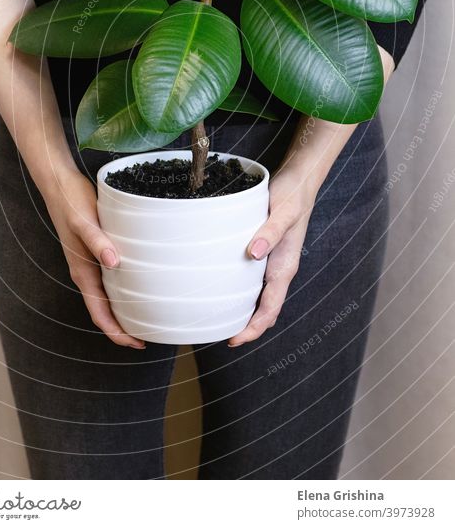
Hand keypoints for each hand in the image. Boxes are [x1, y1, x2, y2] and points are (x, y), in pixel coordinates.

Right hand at [42, 166, 145, 349]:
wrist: (59, 182)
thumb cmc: (71, 202)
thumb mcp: (84, 221)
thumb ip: (97, 241)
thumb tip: (113, 262)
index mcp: (82, 271)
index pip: (99, 312)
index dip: (116, 331)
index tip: (136, 342)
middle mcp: (85, 271)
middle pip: (103, 309)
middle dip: (122, 327)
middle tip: (146, 336)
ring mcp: (88, 262)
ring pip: (106, 295)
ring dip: (122, 310)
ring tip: (143, 317)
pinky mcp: (94, 250)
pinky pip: (108, 278)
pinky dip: (121, 289)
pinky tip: (135, 284)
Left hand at [228, 166, 318, 346]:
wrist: (300, 179)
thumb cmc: (292, 195)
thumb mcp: (283, 211)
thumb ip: (269, 232)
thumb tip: (253, 253)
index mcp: (285, 267)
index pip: (270, 310)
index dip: (253, 329)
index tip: (234, 339)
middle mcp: (279, 269)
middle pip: (264, 310)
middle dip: (246, 327)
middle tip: (220, 335)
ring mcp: (273, 261)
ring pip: (259, 297)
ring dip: (244, 311)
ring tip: (219, 319)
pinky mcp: (265, 251)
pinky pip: (254, 279)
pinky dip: (242, 291)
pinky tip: (224, 287)